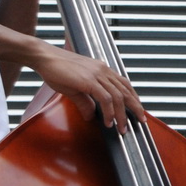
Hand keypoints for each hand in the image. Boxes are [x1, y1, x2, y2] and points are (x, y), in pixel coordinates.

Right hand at [30, 45, 144, 131]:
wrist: (44, 57)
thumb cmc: (56, 70)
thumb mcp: (73, 89)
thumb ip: (85, 102)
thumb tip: (91, 116)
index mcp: (102, 70)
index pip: (124, 84)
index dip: (133, 97)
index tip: (138, 109)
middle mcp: (103, 70)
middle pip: (126, 91)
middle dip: (135, 107)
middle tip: (141, 121)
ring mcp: (97, 74)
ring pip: (118, 96)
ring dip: (122, 114)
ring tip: (122, 128)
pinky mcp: (88, 80)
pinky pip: (105, 98)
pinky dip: (109, 111)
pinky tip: (108, 121)